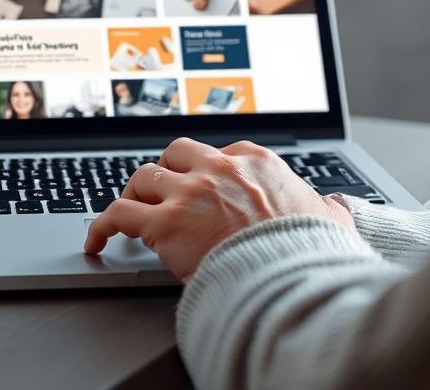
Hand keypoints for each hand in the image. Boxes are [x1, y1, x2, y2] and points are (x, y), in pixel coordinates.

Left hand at [83, 138, 354, 280]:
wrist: (294, 276)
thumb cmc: (312, 252)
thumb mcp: (330, 219)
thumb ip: (326, 208)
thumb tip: (333, 208)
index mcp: (254, 161)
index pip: (217, 153)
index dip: (204, 172)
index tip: (199, 187)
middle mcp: (217, 169)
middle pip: (174, 154)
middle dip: (165, 172)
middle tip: (161, 194)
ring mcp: (188, 193)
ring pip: (143, 178)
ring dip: (135, 196)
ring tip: (132, 215)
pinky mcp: (165, 223)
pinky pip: (118, 215)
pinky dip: (102, 225)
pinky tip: (96, 239)